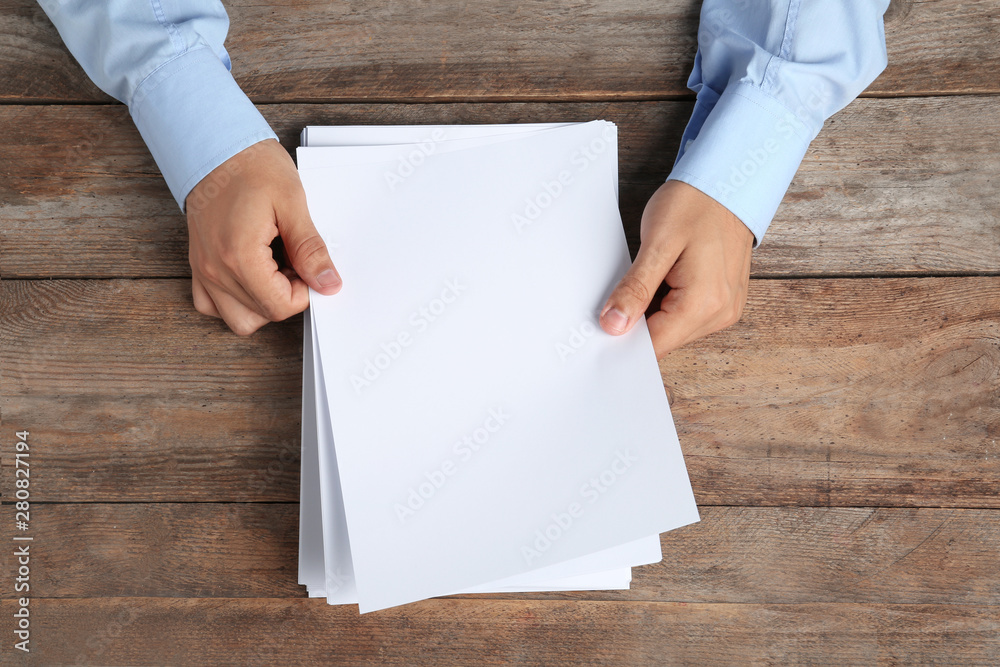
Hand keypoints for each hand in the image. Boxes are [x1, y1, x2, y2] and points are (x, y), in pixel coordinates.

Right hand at [185, 139, 340, 334]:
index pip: (279, 306)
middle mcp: (215, 269)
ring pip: (238, 319)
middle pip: (261, 314)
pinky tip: (252, 277)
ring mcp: (203, 270)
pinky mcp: (198, 266)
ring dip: (262, 304)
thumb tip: (328, 283)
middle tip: (294, 262)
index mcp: (239, 255)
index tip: (308, 266)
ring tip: (274, 270)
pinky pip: (212, 306)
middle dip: (286, 295)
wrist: (216, 146)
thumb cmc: (253, 167)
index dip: (303, 292)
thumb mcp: (292, 203)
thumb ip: (310, 249)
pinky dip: (235, 302)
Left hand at [599, 180, 753, 357]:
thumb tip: (613, 325)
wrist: (729, 181)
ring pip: (673, 330)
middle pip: (664, 340)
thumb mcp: (657, 244)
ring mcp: (725, 309)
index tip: (604, 321)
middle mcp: (720, 314)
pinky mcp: (723, 301)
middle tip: (620, 292)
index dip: (624, 337)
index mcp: (704, 304)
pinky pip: (686, 317)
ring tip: (648, 277)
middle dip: (637, 323)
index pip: (654, 344)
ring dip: (653, 312)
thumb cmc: (696, 204)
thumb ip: (635, 289)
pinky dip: (667, 304)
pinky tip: (662, 280)